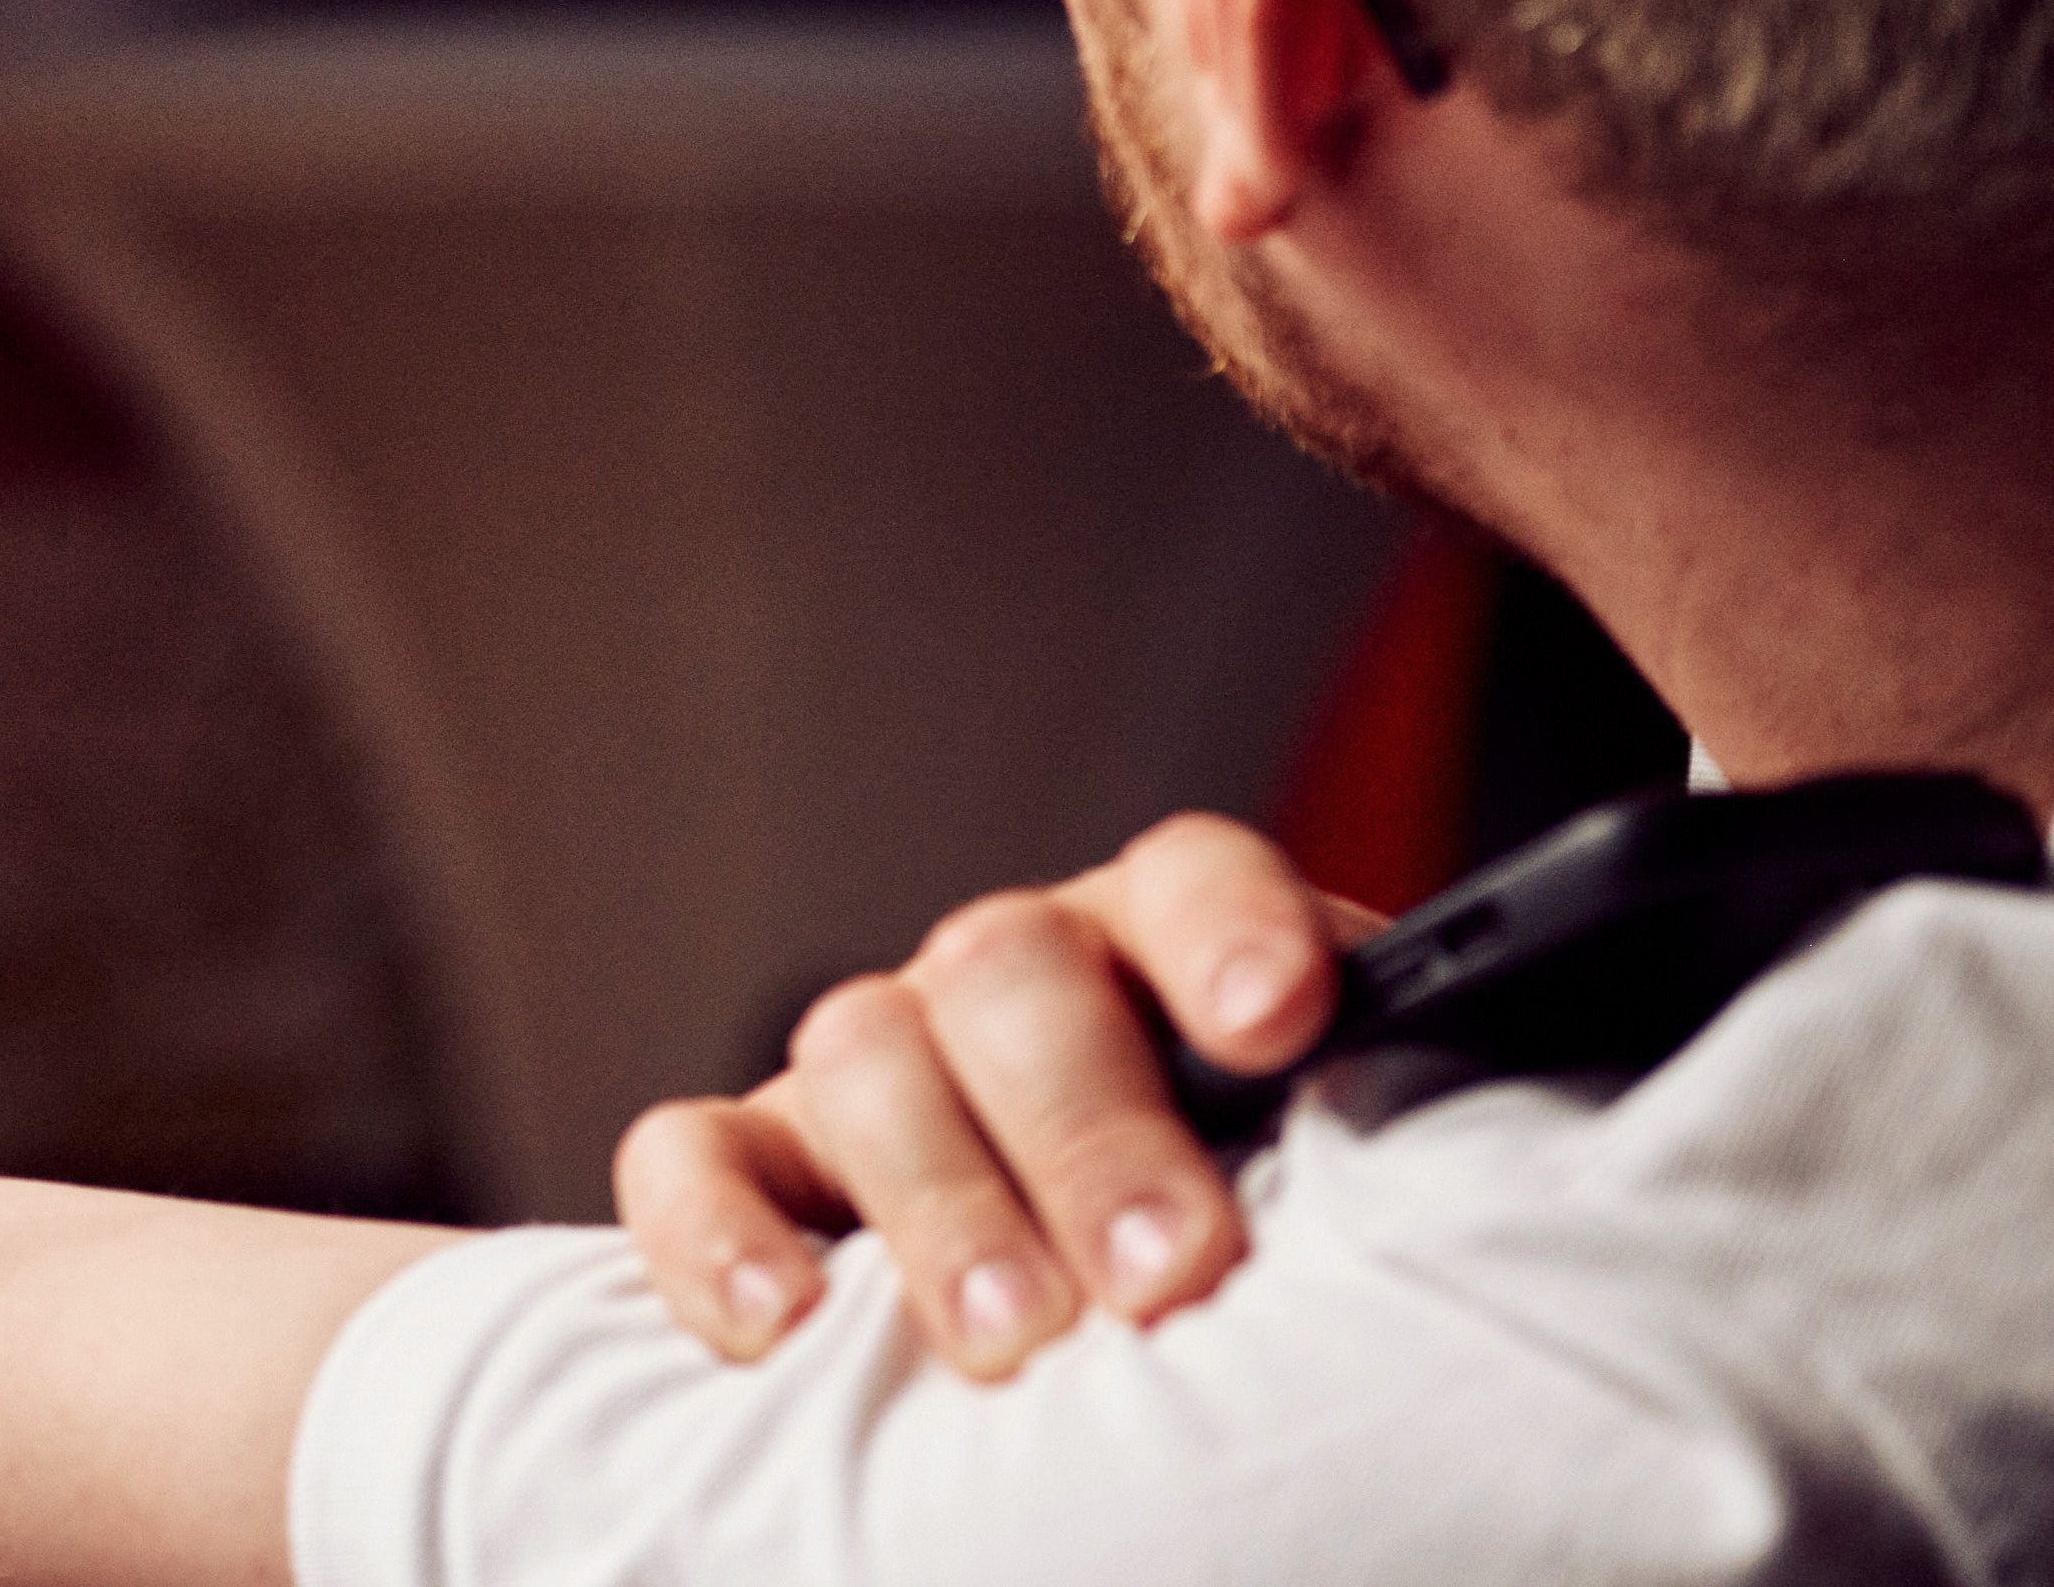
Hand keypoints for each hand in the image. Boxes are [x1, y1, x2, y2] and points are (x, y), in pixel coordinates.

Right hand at [613, 812, 1377, 1378]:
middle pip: (1014, 974)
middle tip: (1166, 1274)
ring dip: (942, 1198)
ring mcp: (869, 1067)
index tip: (1281, 1025)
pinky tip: (783, 1329)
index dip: (1227, 932)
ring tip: (1013, 1338)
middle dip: (1092, 1128)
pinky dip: (719, 1234)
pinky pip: (689, 1158)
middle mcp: (1009, 988)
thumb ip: (1384, 1167)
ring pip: (865, 1051)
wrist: (1116, 1334)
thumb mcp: (1334, 1196)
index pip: (1189, 881)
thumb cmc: (1254, 1278)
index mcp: (1171, 959)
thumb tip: (1530, 1204)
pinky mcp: (750, 1163)